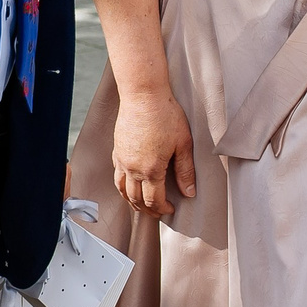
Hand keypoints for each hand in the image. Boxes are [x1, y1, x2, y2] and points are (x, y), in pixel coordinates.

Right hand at [111, 87, 197, 216]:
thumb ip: (185, 171)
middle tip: (158, 212)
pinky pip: (117, 175)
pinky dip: (123, 185)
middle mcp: (132, 168)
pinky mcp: (117, 149)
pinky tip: (130, 183)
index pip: (154, 201)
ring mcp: (122, 159)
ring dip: (132, 201)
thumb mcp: (183, 144)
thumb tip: (189, 192)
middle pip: (136, 199)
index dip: (163, 209)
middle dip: (147, 210)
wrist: (143, 94)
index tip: (171, 209)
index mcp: (150, 170)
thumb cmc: (165, 115)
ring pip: (122, 190)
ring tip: (141, 204)